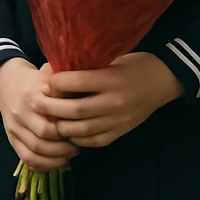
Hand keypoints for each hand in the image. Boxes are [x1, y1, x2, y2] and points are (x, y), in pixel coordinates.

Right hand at [0, 59, 78, 171]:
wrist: (7, 82)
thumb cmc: (34, 81)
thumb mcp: (47, 75)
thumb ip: (63, 80)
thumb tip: (81, 82)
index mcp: (30, 98)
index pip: (51, 124)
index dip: (68, 132)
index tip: (80, 131)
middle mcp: (19, 114)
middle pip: (42, 141)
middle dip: (63, 148)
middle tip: (77, 146)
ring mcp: (13, 127)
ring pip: (34, 153)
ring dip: (55, 159)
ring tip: (69, 154)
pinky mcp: (11, 138)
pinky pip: (26, 158)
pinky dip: (43, 165)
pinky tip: (55, 161)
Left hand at [39, 51, 184, 148]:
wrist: (162, 80)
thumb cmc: (131, 64)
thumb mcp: (109, 59)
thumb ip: (86, 67)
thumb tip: (54, 70)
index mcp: (111, 79)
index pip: (76, 82)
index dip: (56, 83)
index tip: (45, 81)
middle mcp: (115, 102)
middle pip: (76, 109)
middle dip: (51, 107)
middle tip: (36, 102)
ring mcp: (120, 120)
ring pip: (83, 129)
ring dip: (61, 125)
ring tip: (49, 118)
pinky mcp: (122, 132)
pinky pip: (95, 140)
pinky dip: (78, 138)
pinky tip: (68, 130)